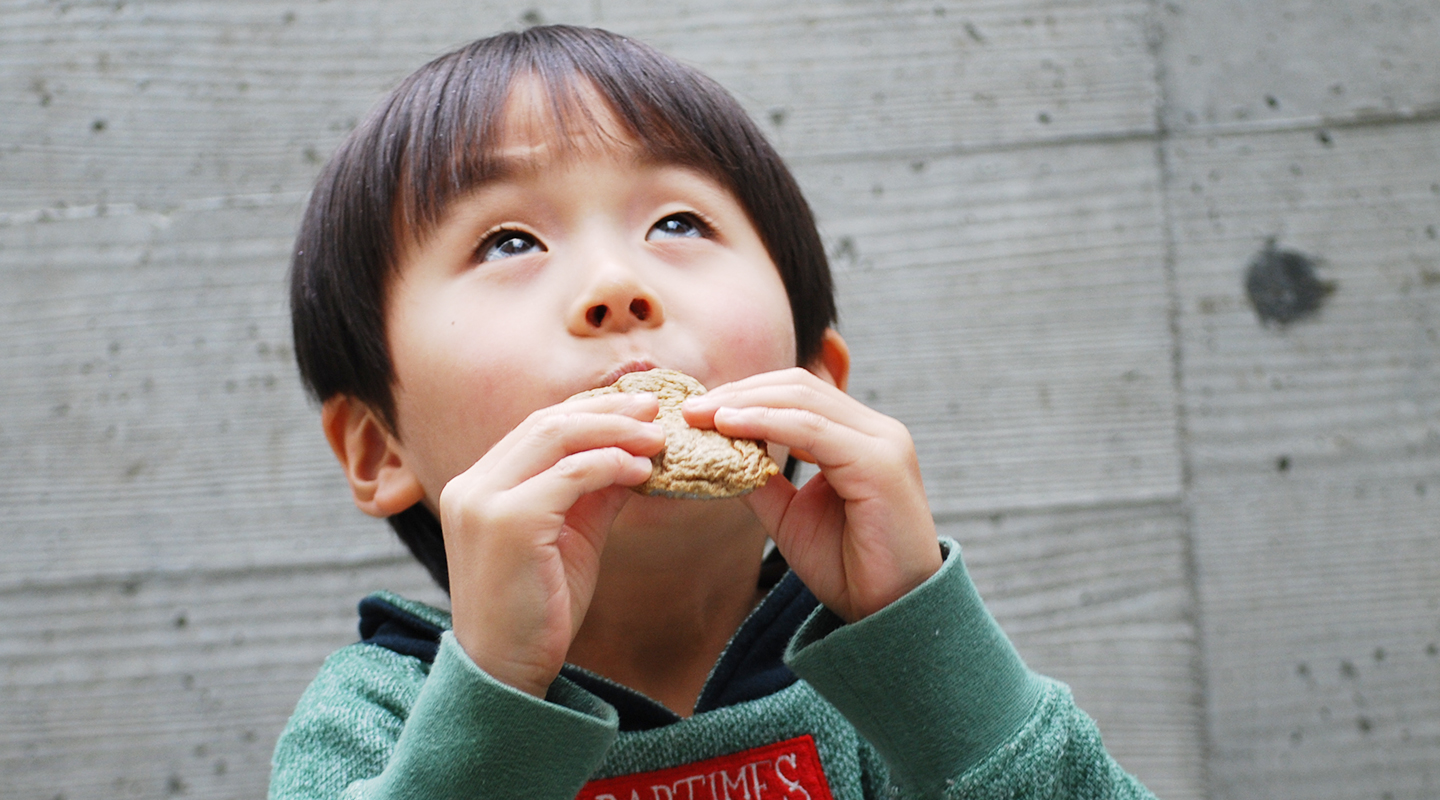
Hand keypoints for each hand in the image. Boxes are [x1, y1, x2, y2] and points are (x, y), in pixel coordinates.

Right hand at [437, 392, 664, 696]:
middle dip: (607, 410)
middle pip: (546, 422)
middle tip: (656, 410)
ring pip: (557, 437)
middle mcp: (471, 486)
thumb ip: (592, 493)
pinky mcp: (507, 523)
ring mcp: (484, 501)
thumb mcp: (570, 537)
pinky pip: (569, 476)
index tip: (638, 408)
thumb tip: (636, 454)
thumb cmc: (537, 610)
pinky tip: (643, 472)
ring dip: (615, 431)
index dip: (590, 410)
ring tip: (658, 437)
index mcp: (477, 485)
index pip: (537, 427)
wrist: (505, 672)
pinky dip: (611, 465)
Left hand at [684, 368, 940, 622]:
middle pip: (798, 387)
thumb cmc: (847, 568)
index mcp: (861, 437)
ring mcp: (882, 443)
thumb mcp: (791, 515)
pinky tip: (729, 426)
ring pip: (803, 401)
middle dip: (739, 391)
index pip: (798, 393)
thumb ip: (761, 479)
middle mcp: (877, 431)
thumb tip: (716, 452)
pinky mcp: (879, 464)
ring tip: (701, 415)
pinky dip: (766, 422)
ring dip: (745, 402)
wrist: (891, 614)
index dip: (746, 391)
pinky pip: (812, 430)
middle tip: (690, 408)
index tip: (698, 408)